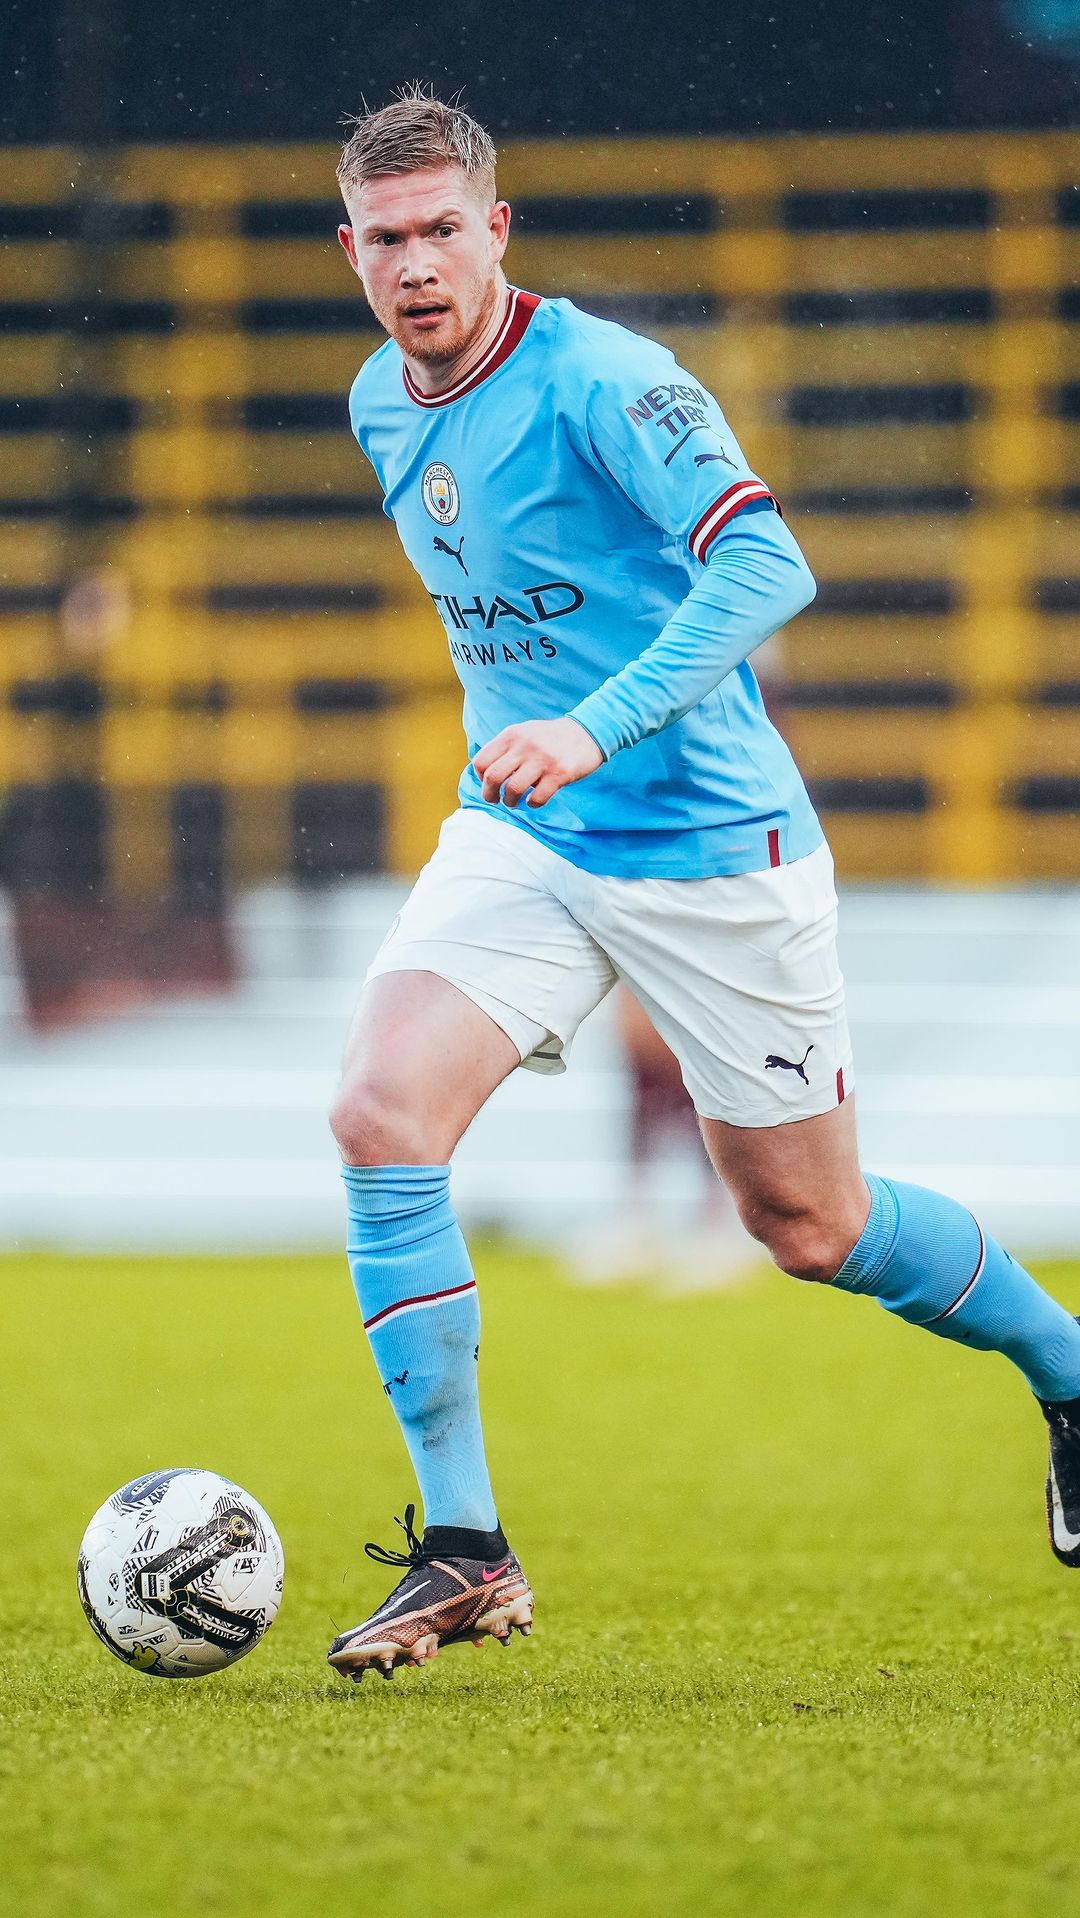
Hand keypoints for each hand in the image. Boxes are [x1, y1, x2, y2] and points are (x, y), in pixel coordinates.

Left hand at [472, 717, 603, 808]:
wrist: (588, 732)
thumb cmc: (551, 738)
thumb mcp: (524, 732)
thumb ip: (505, 747)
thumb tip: (483, 772)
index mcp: (511, 735)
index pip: (481, 761)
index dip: (480, 778)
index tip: (488, 783)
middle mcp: (524, 746)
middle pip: (493, 777)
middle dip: (490, 794)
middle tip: (495, 799)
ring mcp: (542, 760)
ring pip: (513, 789)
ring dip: (510, 802)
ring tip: (514, 802)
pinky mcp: (559, 773)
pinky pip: (538, 798)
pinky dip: (533, 803)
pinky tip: (534, 800)